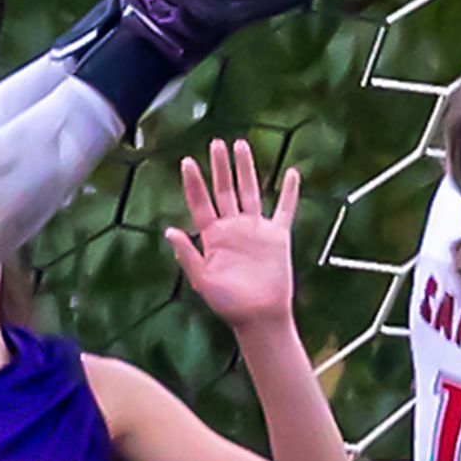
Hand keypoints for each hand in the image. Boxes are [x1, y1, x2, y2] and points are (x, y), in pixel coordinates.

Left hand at [162, 138, 301, 331]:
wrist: (260, 317)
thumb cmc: (229, 303)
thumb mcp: (202, 280)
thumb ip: (187, 255)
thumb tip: (169, 231)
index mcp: (212, 237)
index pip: (201, 203)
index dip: (194, 183)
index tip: (187, 161)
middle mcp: (233, 228)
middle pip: (225, 190)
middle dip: (220, 167)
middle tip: (216, 143)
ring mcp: (256, 230)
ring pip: (250, 191)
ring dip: (246, 169)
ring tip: (241, 145)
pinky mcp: (277, 236)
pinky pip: (285, 209)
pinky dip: (290, 192)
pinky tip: (292, 173)